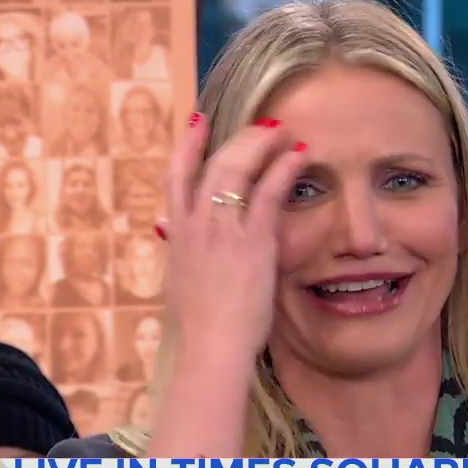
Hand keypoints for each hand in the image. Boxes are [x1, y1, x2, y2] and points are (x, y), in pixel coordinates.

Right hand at [158, 115, 306, 364]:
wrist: (211, 346)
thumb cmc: (200, 323)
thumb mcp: (180, 279)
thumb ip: (180, 250)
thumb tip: (168, 231)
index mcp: (178, 233)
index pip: (176, 175)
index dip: (187, 144)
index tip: (198, 121)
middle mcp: (196, 224)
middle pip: (213, 163)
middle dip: (240, 138)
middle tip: (263, 126)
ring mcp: (223, 230)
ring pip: (238, 168)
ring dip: (262, 144)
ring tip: (283, 132)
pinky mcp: (253, 242)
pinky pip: (269, 192)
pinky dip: (284, 168)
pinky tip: (299, 156)